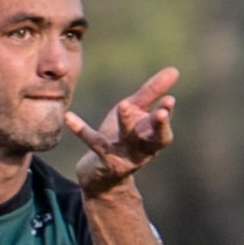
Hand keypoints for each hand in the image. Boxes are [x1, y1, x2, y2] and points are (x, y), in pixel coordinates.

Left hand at [68, 67, 177, 198]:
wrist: (101, 174)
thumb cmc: (123, 136)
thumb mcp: (138, 113)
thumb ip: (153, 93)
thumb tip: (174, 70)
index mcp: (152, 140)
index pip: (163, 130)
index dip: (167, 117)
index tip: (169, 100)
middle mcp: (141, 150)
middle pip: (153, 139)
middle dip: (158, 126)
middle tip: (161, 113)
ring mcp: (122, 155)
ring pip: (126, 138)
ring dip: (126, 122)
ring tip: (123, 105)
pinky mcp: (102, 158)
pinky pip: (92, 142)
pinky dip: (81, 129)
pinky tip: (68, 117)